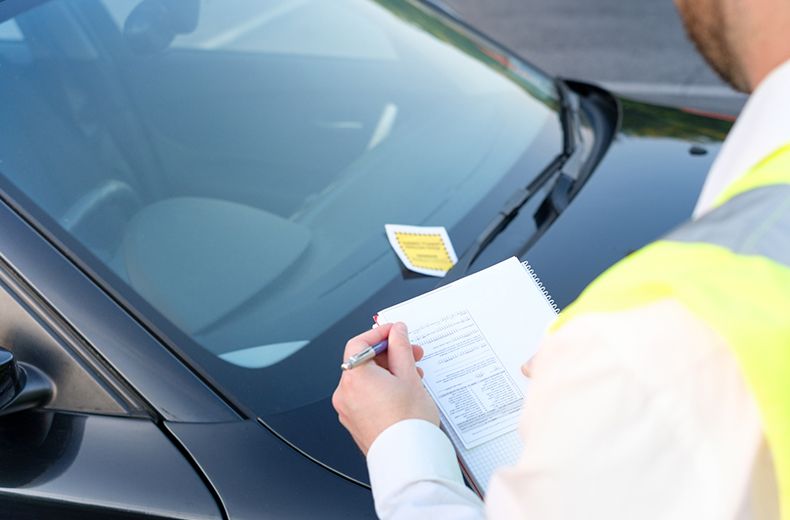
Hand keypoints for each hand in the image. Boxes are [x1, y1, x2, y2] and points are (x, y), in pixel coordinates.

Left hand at [332, 322, 438, 454]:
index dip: (379, 333)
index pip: (359, 343)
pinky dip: (382, 389)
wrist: (409, 459)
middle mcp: (345, 393)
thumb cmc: (408, 423)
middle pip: (363, 362)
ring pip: (366, 380)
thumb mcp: (409, 376)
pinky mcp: (355, 422)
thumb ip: (401, 348)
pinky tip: (402, 393)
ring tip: (413, 377)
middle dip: (390, 355)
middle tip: (412, 354)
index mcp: (355, 378)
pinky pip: (366, 397)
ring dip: (389, 373)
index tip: (396, 332)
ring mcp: (348, 410)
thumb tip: (396, 332)